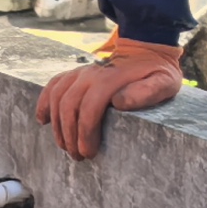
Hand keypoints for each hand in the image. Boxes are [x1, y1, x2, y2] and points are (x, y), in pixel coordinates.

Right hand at [40, 37, 186, 157]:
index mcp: (110, 79)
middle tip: (78, 155)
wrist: (145, 51)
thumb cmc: (157, 73)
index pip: (88, 109)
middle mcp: (90, 73)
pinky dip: (43, 103)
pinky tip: (43, 120)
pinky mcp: (74, 75)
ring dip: (57, 126)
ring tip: (65, 146)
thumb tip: (119, 102)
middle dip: (70, 135)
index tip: (89, 152)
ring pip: (56, 98)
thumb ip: (146, 92)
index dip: (85, 134)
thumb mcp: (164, 83)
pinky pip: (52, 86)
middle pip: (68, 106)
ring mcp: (80, 73)